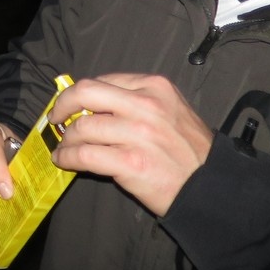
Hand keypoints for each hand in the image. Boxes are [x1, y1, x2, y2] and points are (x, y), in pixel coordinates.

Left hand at [48, 73, 212, 216]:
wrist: (213, 188)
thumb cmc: (190, 150)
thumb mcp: (171, 111)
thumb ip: (136, 100)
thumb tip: (92, 102)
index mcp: (155, 87)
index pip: (103, 81)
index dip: (80, 94)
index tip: (71, 105)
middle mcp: (146, 106)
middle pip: (85, 93)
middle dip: (62, 105)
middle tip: (56, 119)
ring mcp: (138, 134)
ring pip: (82, 127)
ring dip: (66, 140)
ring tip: (63, 148)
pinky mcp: (131, 163)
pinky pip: (84, 154)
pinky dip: (68, 157)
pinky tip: (65, 161)